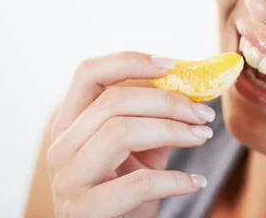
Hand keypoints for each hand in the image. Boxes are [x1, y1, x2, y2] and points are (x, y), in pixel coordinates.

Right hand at [46, 51, 215, 217]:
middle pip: (112, 101)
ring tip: (202, 137)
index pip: (88, 74)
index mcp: (71, 124)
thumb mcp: (142, 150)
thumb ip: (158, 118)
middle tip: (204, 114)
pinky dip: (176, 179)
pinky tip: (195, 181)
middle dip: (168, 101)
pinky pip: (138, 184)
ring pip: (120, 132)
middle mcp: (61, 147)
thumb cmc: (129, 193)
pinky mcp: (83, 212)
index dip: (129, 62)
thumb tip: (197, 87)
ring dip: (173, 130)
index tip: (172, 65)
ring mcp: (67, 180)